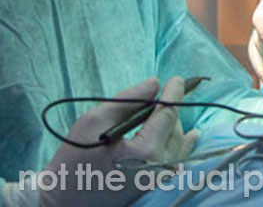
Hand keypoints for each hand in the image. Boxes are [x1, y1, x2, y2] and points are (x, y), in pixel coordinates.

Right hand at [37, 77, 198, 206]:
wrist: (61, 204)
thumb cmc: (73, 162)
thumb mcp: (94, 122)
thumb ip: (128, 101)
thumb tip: (155, 84)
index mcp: (146, 152)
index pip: (169, 115)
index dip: (174, 94)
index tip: (178, 79)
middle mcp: (159, 169)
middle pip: (175, 131)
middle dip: (169, 111)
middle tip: (161, 97)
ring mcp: (159, 183)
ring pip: (179, 147)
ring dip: (175, 128)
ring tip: (172, 112)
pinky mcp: (154, 190)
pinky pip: (176, 163)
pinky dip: (181, 147)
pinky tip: (190, 136)